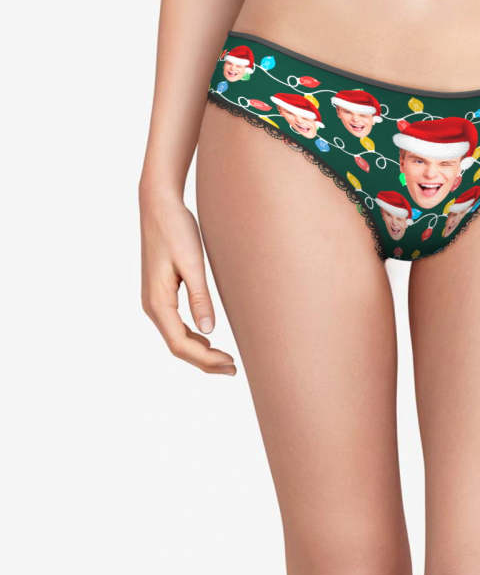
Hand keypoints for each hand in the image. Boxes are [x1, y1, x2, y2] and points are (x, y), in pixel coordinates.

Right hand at [139, 187, 235, 374]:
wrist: (159, 205)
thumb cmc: (176, 229)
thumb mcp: (192, 263)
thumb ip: (200, 297)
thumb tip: (207, 332)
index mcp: (157, 301)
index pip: (180, 344)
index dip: (205, 359)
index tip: (231, 363)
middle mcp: (152, 305)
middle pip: (177, 346)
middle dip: (205, 361)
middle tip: (233, 369)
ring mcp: (155, 300)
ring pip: (176, 337)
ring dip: (200, 351)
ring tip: (226, 361)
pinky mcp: (162, 293)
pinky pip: (176, 324)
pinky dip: (193, 337)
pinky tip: (209, 340)